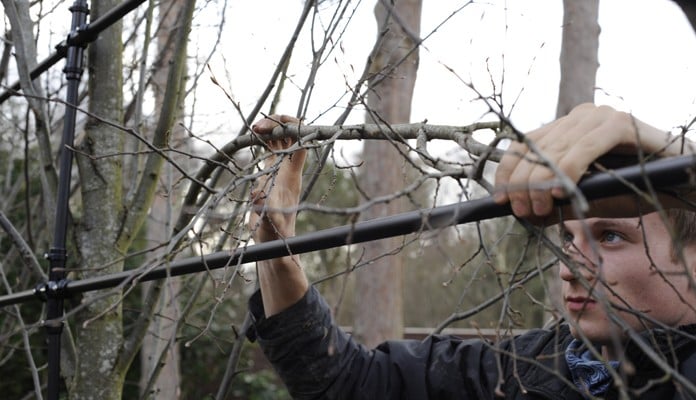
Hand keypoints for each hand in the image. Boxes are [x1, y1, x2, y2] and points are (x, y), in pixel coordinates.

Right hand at [248, 115, 306, 243]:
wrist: (274, 243)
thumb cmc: (274, 235)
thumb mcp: (269, 222)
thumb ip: (264, 210)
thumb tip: (257, 196)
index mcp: (291, 176)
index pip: (300, 143)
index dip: (292, 127)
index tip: (272, 122)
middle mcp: (289, 170)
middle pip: (291, 137)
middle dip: (276, 125)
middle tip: (256, 126)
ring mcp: (281, 171)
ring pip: (281, 141)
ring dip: (270, 130)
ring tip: (254, 128)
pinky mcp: (272, 175)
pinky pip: (272, 150)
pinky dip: (265, 140)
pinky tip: (254, 136)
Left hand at [493, 103, 680, 217]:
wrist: (682, 181)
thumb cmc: (634, 188)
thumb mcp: (586, 198)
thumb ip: (556, 201)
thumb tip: (524, 213)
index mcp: (566, 129)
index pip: (523, 146)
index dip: (507, 172)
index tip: (500, 200)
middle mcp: (579, 116)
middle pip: (534, 148)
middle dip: (521, 184)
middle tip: (522, 212)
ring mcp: (599, 117)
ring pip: (554, 149)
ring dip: (540, 183)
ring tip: (539, 209)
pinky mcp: (619, 123)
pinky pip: (582, 148)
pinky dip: (567, 171)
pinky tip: (562, 193)